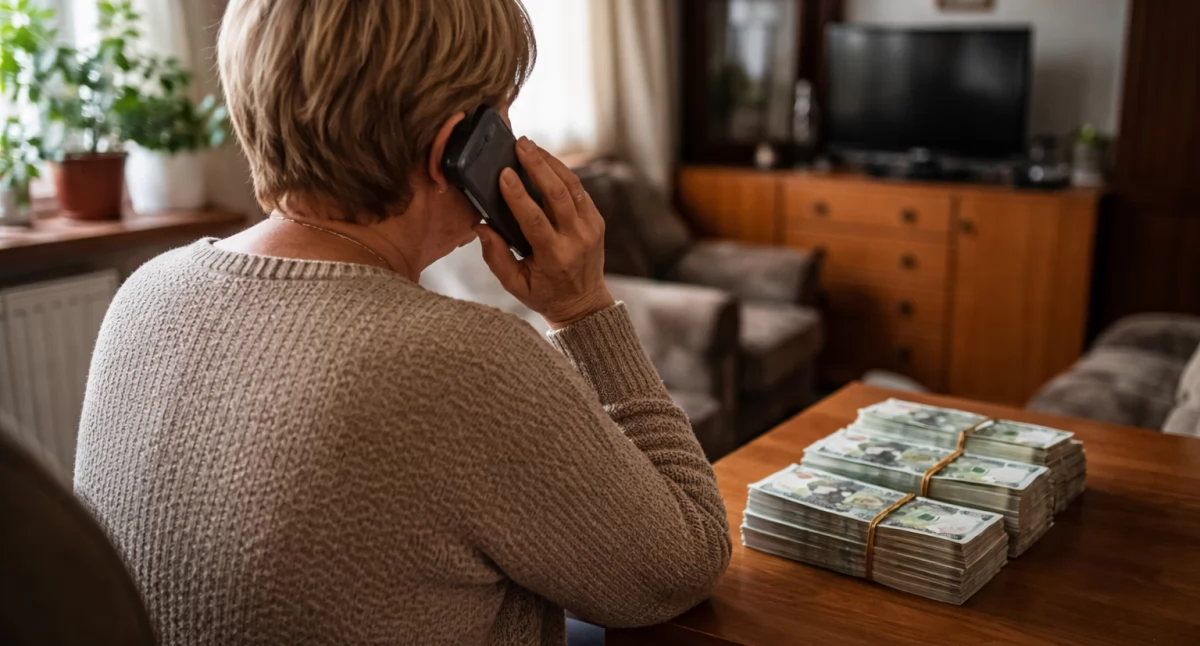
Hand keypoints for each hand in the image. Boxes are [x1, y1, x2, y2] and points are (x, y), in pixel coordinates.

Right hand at [475, 137, 613, 328]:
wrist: (583, 303)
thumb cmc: (544, 294)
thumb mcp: (514, 284)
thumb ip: (495, 257)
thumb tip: (480, 226)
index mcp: (554, 257)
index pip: (535, 220)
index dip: (518, 195)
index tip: (504, 173)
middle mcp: (576, 240)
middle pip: (557, 194)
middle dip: (537, 165)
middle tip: (520, 144)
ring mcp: (591, 228)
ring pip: (571, 186)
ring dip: (550, 162)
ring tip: (530, 146)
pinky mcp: (596, 220)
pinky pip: (579, 190)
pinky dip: (562, 172)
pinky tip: (545, 161)